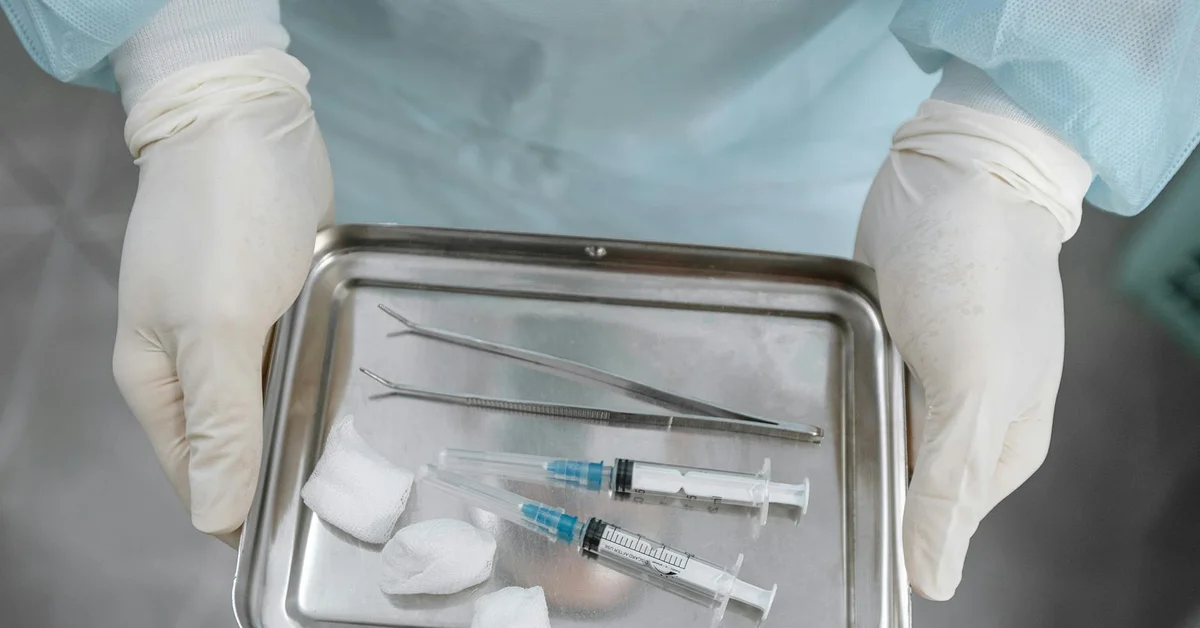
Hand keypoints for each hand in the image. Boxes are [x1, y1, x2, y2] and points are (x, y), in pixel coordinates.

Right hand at [112, 50, 332, 544]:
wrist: (246, 119)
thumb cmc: (222, 223)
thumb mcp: (216, 329)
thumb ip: (220, 422)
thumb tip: (214, 518)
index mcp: (160, 382)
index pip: (200, 477)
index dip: (245, 508)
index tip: (306, 529)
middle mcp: (196, 367)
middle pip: (242, 445)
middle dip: (289, 464)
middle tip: (353, 486)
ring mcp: (240, 334)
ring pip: (279, 404)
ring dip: (315, 420)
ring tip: (368, 447)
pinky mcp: (279, 304)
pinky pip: (305, 361)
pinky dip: (328, 375)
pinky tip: (363, 390)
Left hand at [855, 100, 1091, 599]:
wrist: (957, 172)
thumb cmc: (977, 275)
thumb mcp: (972, 389)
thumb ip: (951, 485)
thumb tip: (933, 581)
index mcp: (1001, 447)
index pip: (941, 524)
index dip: (893, 528)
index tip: (845, 515)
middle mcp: (966, 421)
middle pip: (903, 480)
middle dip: (863, 471)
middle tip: (826, 447)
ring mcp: (927, 380)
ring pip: (873, 433)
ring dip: (845, 425)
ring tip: (819, 403)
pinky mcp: (890, 342)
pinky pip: (856, 386)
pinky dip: (839, 384)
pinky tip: (818, 376)